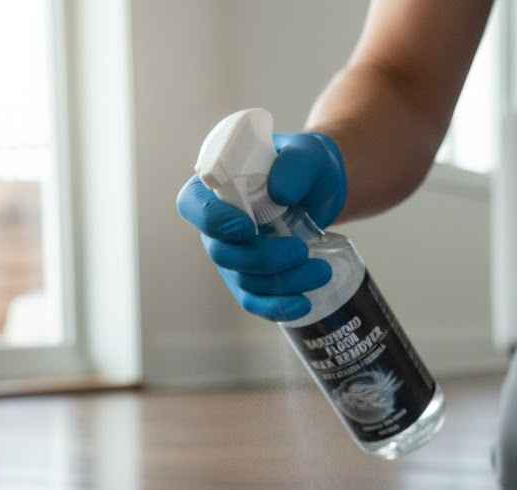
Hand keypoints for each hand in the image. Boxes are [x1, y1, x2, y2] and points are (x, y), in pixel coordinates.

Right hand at [176, 131, 346, 320]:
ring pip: (245, 281)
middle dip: (263, 259)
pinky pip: (256, 302)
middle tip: (302, 251)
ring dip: (284, 282)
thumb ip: (295, 165)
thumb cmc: (305, 168)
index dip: (214, 221)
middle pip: (223, 254)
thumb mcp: (307, 155)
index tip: (247, 227)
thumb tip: (280, 192)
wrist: (321, 192)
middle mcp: (217, 227)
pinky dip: (278, 307)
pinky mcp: (252, 281)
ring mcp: (234, 258)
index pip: (194, 206)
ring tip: (322, 271)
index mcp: (216, 187)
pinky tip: (304, 305)